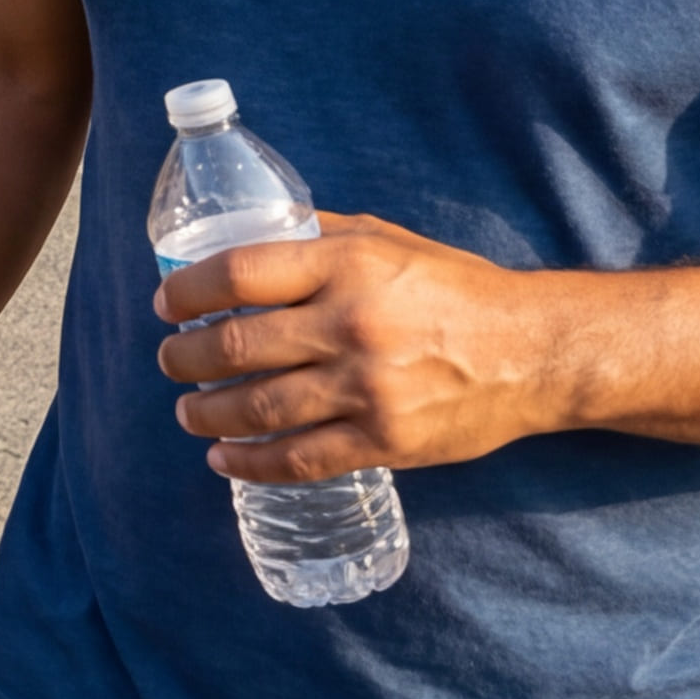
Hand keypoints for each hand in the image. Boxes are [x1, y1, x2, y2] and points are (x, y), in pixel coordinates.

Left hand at [155, 211, 580, 482]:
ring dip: (206, 413)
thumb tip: (249, 234)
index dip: (188, 291)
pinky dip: (249, 464)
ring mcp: (367, 388)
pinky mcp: (385, 441)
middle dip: (184, 357)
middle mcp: (352, 323)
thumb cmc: (457, 290)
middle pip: (236, 345)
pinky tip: (224, 460)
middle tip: (169, 361)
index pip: (240, 273)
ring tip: (187, 413)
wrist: (533, 351)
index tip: (166, 304)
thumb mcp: (390, 241)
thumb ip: (321, 238)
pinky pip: (298, 459)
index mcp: (349, 265)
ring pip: (257, 408)